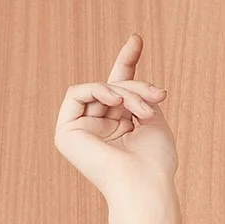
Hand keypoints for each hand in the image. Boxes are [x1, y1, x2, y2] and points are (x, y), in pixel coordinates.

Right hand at [54, 33, 176, 200]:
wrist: (144, 185)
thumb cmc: (155, 161)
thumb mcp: (152, 118)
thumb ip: (138, 94)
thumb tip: (126, 71)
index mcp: (118, 129)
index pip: (118, 89)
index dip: (126, 62)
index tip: (137, 39)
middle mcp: (98, 129)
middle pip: (113, 87)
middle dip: (136, 86)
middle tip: (158, 97)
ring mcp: (81, 131)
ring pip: (99, 89)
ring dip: (124, 92)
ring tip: (143, 111)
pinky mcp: (66, 132)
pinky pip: (77, 92)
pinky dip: (98, 90)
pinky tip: (116, 101)